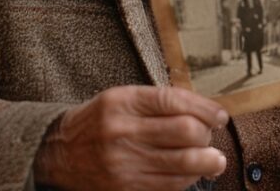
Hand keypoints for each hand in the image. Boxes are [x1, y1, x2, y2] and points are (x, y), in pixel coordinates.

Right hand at [33, 85, 227, 190]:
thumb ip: (157, 102)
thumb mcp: (120, 98)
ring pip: (184, 163)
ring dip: (207, 160)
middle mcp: (122, 132)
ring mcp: (123, 164)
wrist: (59, 153)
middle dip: (207, 134)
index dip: (205, 108)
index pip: (174, 101)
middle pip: (185, 132)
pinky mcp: (126, 188)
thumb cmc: (97, 122)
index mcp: (121, 102)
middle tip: (211, 135)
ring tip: (213, 158)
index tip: (220, 115)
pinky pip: (170, 186)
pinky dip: (189, 179)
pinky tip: (193, 172)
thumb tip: (204, 111)